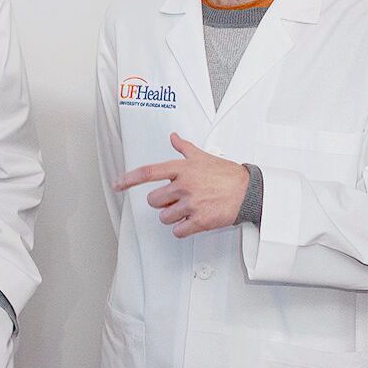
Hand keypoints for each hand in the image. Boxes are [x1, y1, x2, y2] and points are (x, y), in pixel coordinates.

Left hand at [116, 132, 249, 237]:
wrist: (249, 191)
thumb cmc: (227, 175)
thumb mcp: (203, 156)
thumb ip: (184, 148)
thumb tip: (173, 137)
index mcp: (182, 169)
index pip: (148, 172)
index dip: (129, 179)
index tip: (118, 184)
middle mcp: (184, 186)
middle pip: (154, 200)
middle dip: (161, 202)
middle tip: (175, 199)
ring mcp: (191, 204)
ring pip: (164, 217)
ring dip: (172, 216)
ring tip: (187, 209)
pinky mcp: (200, 221)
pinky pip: (178, 231)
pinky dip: (182, 229)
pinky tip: (191, 221)